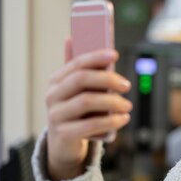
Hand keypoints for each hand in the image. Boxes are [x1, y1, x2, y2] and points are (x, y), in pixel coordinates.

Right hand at [45, 39, 132, 180]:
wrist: (64, 143)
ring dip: (112, 102)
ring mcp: (56, 115)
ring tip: (127, 106)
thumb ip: (80, 69)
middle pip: (81, 80)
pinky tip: (123, 119)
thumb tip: (72, 37)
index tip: (115, 54)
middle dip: (107, 79)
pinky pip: (90, 125)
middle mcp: (52, 96)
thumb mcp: (78, 91)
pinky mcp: (64, 134)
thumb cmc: (76, 112)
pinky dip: (110, 121)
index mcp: (56, 81)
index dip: (96, 56)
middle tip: (127, 85)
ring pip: (86, 101)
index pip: (76, 63)